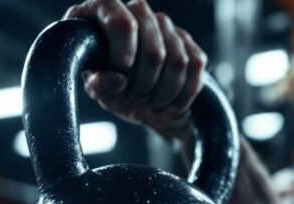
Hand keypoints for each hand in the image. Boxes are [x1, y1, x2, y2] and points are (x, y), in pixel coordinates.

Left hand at [64, 0, 207, 136]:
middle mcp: (139, 11)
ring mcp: (166, 26)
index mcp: (105, 10)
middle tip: (136, 97)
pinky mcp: (189, 44)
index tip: (121, 78)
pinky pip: (195, 67)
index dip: (123, 56)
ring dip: (165, 93)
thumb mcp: (98, 88)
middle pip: (153, 52)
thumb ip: (100, 85)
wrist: (135, 96)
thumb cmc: (111, 85)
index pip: (121, 24)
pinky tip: (169, 102)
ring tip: (151, 102)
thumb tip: (116, 81)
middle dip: (145, 85)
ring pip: (178, 62)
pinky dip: (183, 94)